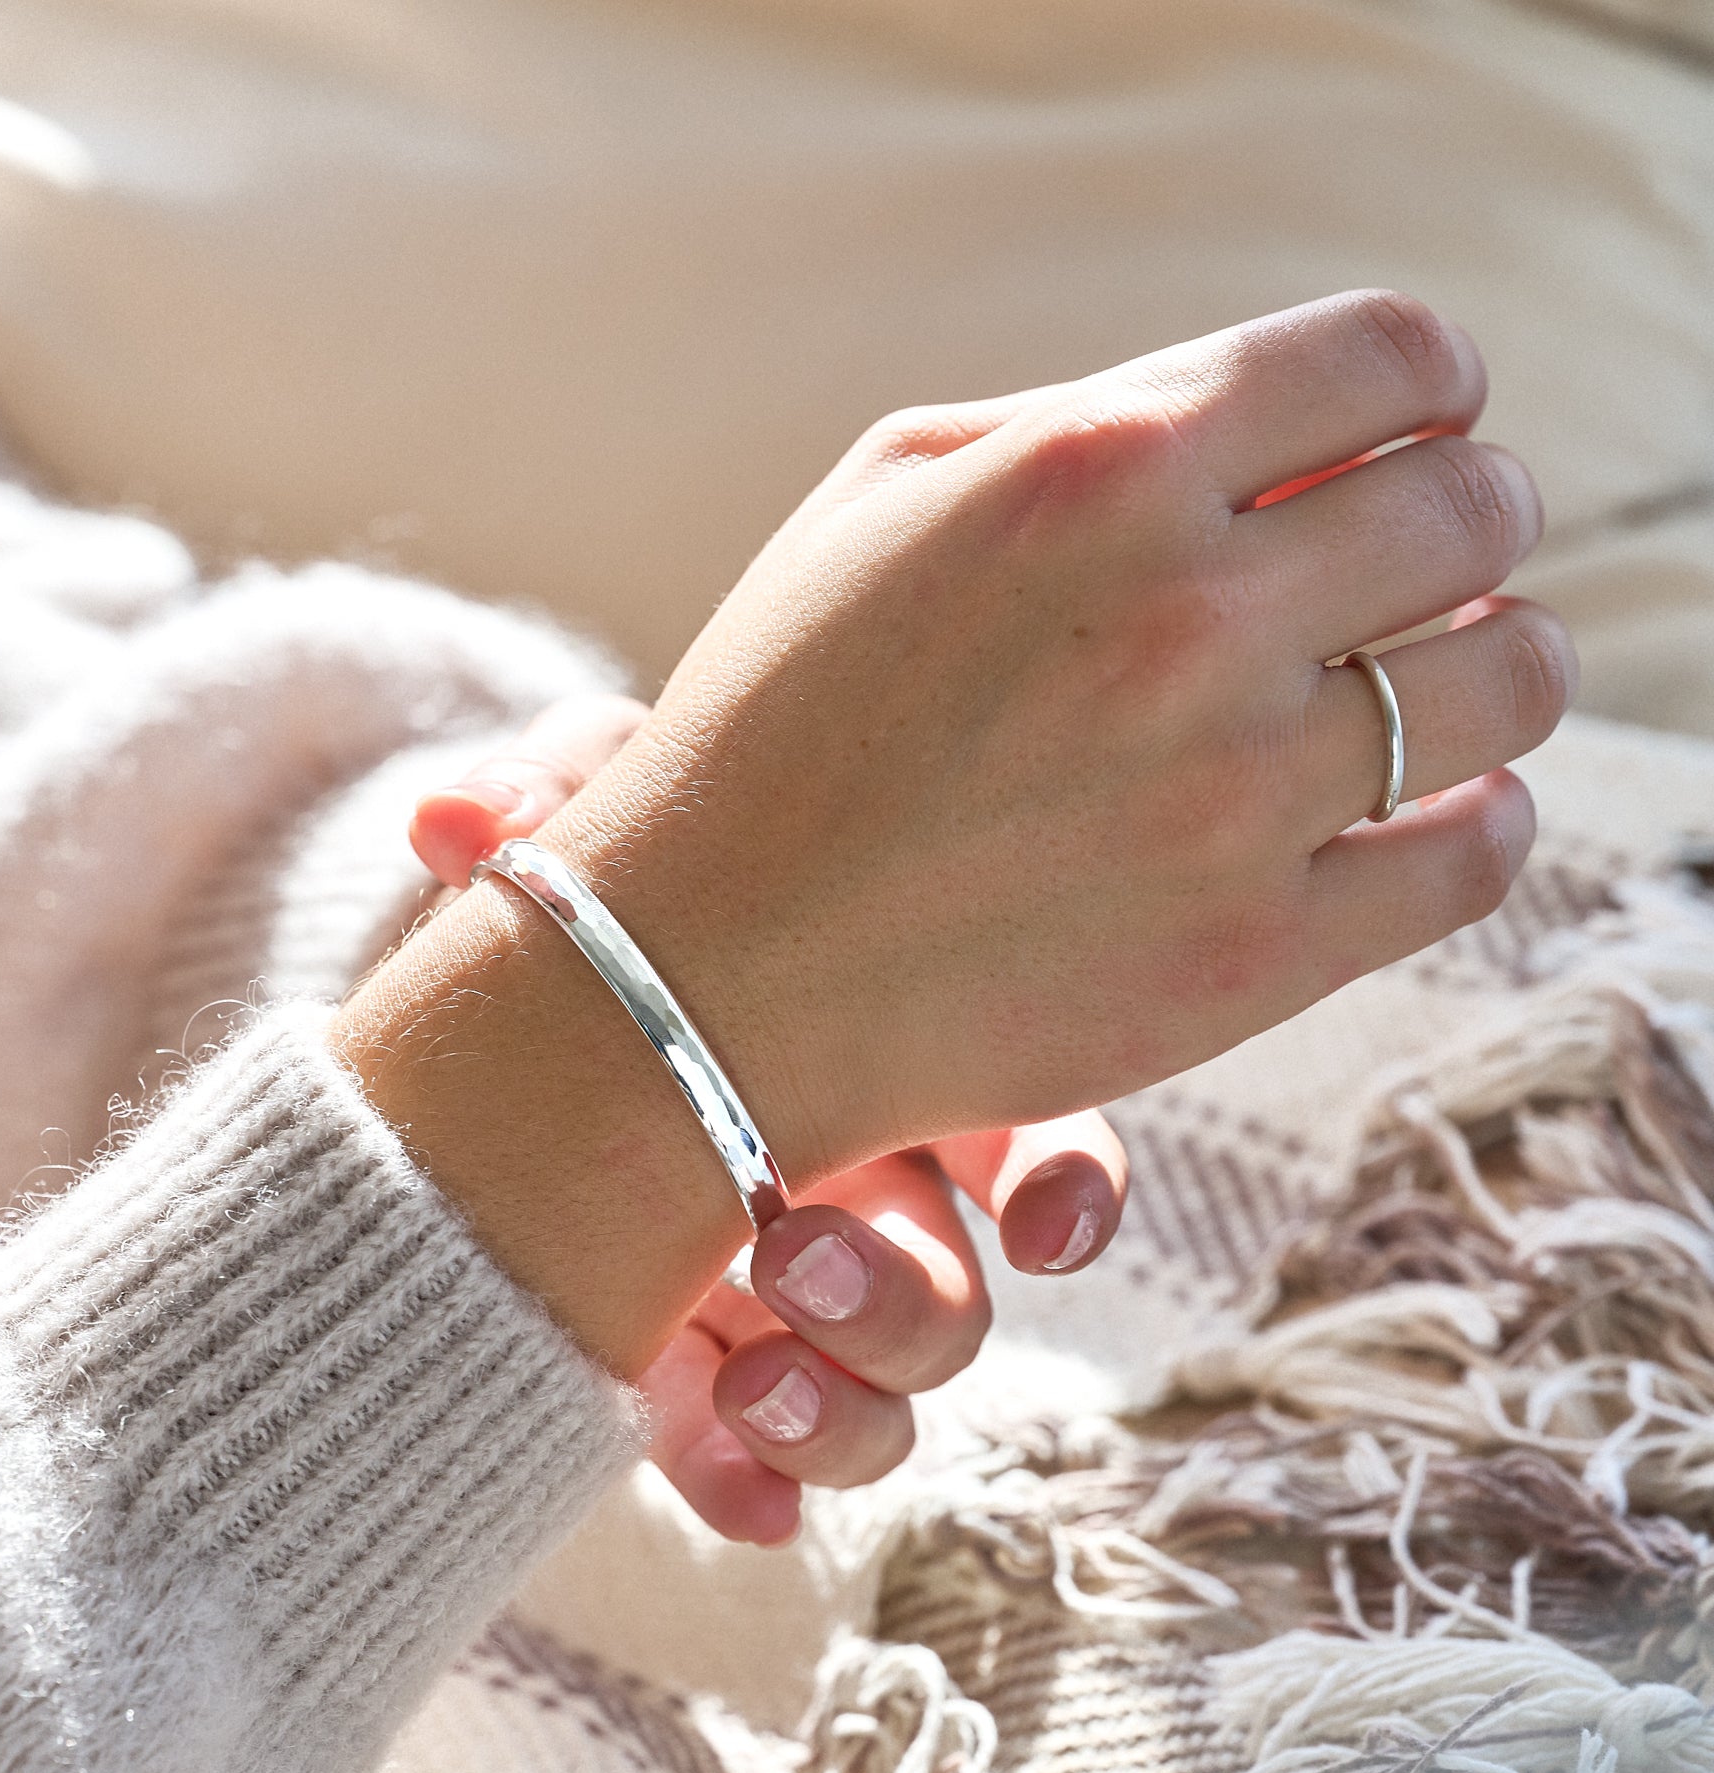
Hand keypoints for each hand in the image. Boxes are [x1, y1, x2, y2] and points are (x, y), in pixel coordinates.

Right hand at [341, 292, 1567, 1394]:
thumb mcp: (888, 497)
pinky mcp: (1253, 953)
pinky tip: (1430, 807)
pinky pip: (1476, 856)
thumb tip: (1285, 425)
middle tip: (1425, 559)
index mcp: (1097, 469)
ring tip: (1438, 681)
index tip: (1419, 425)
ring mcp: (1231, 794)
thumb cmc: (785, 720)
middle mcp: (1185, 615)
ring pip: (1510, 679)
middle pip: (1472, 510)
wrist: (709, 968)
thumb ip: (1090, 421)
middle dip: (1466, 516)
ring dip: (1495, 660)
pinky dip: (1481, 818)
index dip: (1429, 383)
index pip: (1390, 357)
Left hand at [410, 699, 1127, 1543]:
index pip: (1029, 1132)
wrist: (474, 1044)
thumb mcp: (586, 849)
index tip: (1043, 1231)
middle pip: (953, 1294)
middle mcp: (855, 1200)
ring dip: (843, 1409)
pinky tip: (741, 1494)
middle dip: (903, 1302)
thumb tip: (453, 812)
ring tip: (752, 1378)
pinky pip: (754, 1467)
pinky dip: (757, 1486)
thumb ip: (565, 797)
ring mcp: (773, 1308)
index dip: (1064, 1189)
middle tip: (794, 1255)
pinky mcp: (687, 1382)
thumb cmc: (578, 925)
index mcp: (878, 1067)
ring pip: (880, 1400)